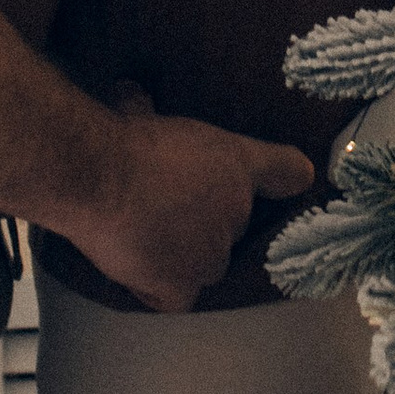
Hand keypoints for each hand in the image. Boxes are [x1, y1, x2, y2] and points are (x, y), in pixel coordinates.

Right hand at [57, 106, 316, 311]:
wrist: (100, 176)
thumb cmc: (122, 137)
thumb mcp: (143, 109)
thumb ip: (150, 109)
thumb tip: (131, 93)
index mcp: (238, 163)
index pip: (288, 171)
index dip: (286, 178)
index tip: (294, 182)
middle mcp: (237, 210)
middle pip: (234, 224)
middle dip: (206, 217)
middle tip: (166, 205)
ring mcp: (213, 253)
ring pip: (208, 263)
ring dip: (184, 254)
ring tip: (146, 239)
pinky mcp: (182, 285)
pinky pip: (180, 300)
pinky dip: (163, 293)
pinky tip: (143, 277)